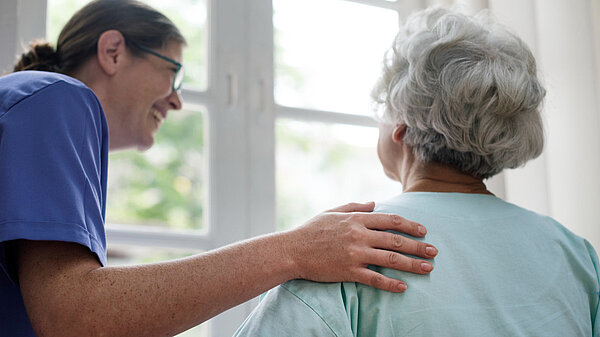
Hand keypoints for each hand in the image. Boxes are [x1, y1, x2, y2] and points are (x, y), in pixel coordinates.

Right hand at [283, 202, 436, 292]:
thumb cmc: (310, 230)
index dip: (410, 225)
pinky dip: (390, 283)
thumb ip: (354, 206)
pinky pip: (374, 278)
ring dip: (412, 264)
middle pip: (396, 239)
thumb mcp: (332, 212)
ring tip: (428, 268)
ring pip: (390, 258)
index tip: (423, 230)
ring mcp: (355, 253)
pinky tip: (403, 287)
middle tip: (434, 251)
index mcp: (356, 219)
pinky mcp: (349, 271)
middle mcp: (359, 235)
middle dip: (418, 246)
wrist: (292, 250)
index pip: (390, 220)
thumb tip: (374, 203)